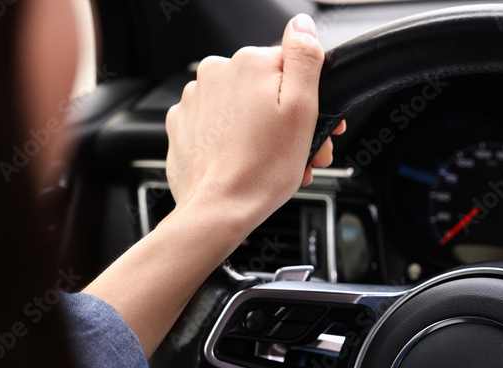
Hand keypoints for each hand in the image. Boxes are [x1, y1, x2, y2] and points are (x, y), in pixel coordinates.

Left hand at [165, 14, 340, 233]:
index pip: (292, 68)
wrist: (219, 208)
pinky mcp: (184, 124)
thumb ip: (304, 58)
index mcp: (249, 63)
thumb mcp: (302, 109)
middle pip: (267, 89)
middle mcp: (217, 72)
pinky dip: (235, 141)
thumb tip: (302, 24)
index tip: (318, 128)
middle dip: (288, 120)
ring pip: (244, 109)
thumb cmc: (262, 168)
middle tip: (302, 154)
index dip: (311, 100)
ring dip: (264, 132)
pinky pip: (219, 125)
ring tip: (275, 164)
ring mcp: (195, 98)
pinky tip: (248, 163)